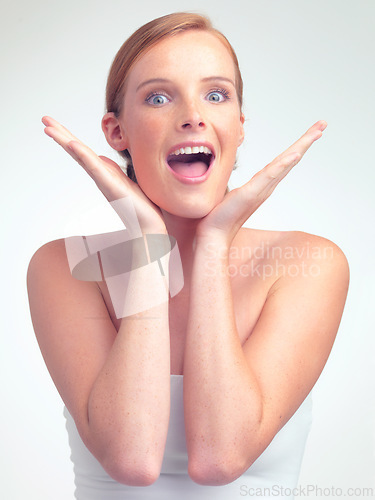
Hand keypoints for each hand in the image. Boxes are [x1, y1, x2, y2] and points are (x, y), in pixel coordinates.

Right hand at [42, 116, 165, 234]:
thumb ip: (112, 170)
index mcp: (103, 173)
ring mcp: (104, 181)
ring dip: (65, 141)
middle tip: (44, 119)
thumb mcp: (124, 181)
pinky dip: (84, 156)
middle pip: (77, 151)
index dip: (69, 136)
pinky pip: (96, 169)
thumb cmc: (139, 206)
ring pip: (82, 157)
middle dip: (61, 134)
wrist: (149, 226)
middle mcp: (100, 176)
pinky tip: (73, 145)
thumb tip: (100, 157)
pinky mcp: (113, 187)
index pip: (83, 151)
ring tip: (49, 128)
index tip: (53, 124)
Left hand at [196, 120, 326, 244]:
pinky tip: (296, 154)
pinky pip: (270, 175)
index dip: (297, 145)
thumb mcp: (232, 193)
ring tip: (317, 132)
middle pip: (291, 158)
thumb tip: (232, 177)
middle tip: (323, 123)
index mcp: (263, 183)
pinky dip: (284, 164)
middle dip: (307, 140)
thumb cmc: (221, 215)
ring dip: (301, 146)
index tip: (311, 131)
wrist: (214, 233)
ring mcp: (261, 189)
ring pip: (285, 163)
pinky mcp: (251, 192)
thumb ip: (238, 186)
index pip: (283, 160)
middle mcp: (267, 185)